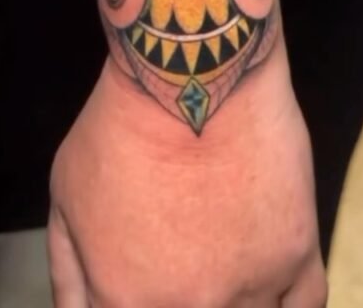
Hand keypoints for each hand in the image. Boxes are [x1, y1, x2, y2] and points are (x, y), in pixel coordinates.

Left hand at [48, 46, 326, 306]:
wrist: (190, 77)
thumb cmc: (121, 129)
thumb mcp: (67, 198)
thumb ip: (71, 277)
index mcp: (126, 302)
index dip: (133, 304)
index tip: (146, 286)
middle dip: (183, 299)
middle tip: (186, 262)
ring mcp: (249, 289)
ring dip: (232, 302)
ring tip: (219, 261)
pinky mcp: (296, 256)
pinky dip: (284, 303)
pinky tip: (267, 284)